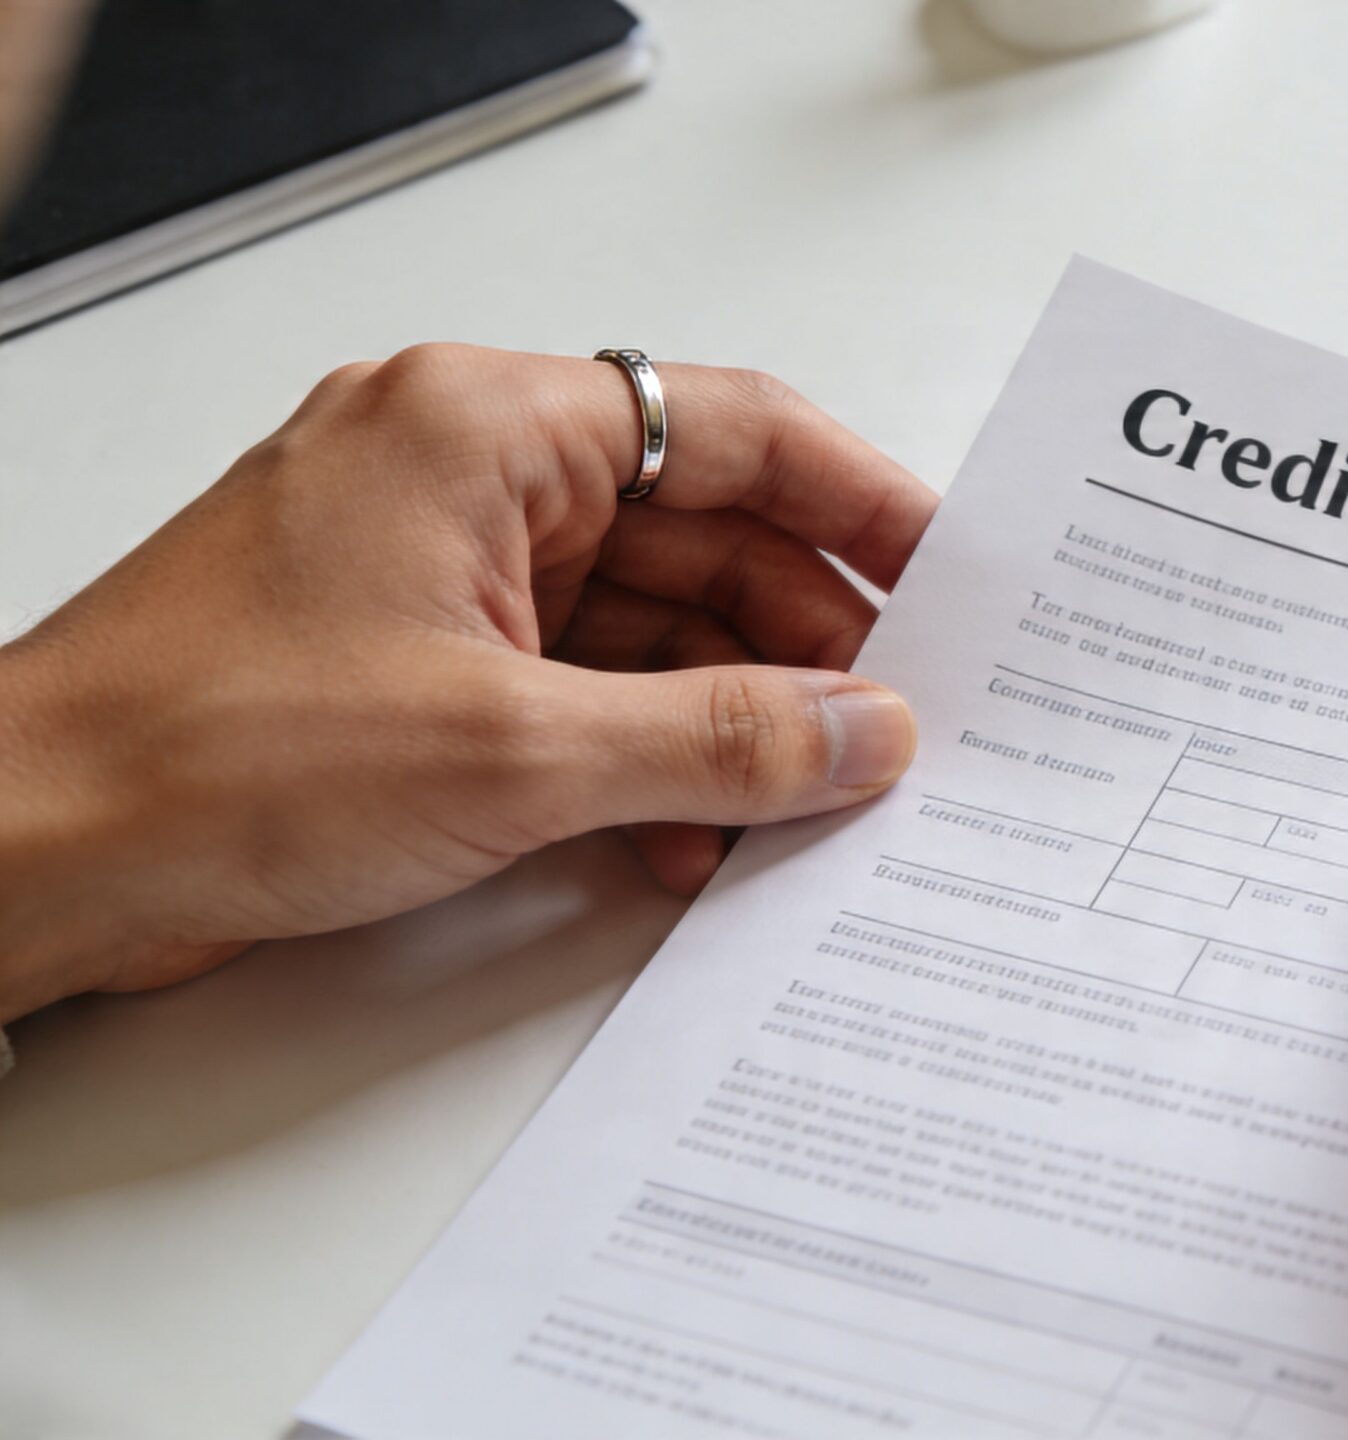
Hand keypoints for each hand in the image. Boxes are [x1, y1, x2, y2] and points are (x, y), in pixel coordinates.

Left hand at [0, 345, 936, 1020]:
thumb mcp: (513, 750)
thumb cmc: (201, 752)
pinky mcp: (415, 663)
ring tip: (802, 798)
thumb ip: (719, 739)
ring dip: (724, 717)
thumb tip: (859, 730)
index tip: (950, 573)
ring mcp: (436, 571)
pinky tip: (685, 835)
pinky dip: (643, 757)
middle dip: (800, 639)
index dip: (860, 501)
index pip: (730, 427)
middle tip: (892, 723)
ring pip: (645, 622)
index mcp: (483, 425)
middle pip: (698, 533)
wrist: (29, 853)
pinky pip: (578, 686)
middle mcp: (462, 477)